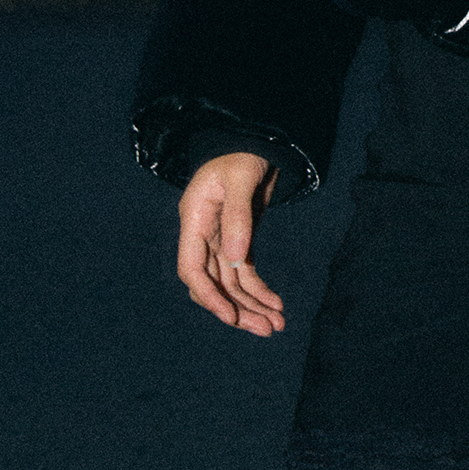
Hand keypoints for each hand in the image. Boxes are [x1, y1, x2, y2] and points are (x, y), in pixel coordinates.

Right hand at [177, 152, 283, 336]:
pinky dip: (259, 290)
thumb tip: (237, 258)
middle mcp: (204, 234)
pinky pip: (245, 273)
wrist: (255, 140)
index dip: (209, 296)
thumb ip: (239, 216)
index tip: (231, 318)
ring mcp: (221, 240)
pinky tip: (276, 305)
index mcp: (195, 219)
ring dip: (252, 306)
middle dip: (238, 309)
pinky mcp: (239, 240)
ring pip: (231, 284)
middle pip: (214, 283)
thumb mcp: (241, 178)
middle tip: (266, 329)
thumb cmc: (242, 152)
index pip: (192, 269)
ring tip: (276, 326)